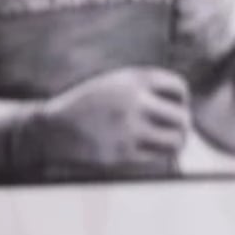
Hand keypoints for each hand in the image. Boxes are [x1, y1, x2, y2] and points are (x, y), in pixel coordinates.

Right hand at [27, 67, 191, 170]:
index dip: (182, 98)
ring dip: (178, 141)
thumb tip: (184, 102)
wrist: (51, 129)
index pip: (179, 87)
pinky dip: (159, 154)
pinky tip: (152, 150)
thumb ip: (146, 87)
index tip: (174, 105)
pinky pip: (157, 156)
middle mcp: (133, 101)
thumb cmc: (89, 105)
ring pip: (176, 140)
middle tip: (176, 128)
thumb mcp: (115, 82)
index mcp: (133, 79)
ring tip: (173, 141)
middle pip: (182, 116)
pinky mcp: (122, 153)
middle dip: (182, 123)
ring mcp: (128, 128)